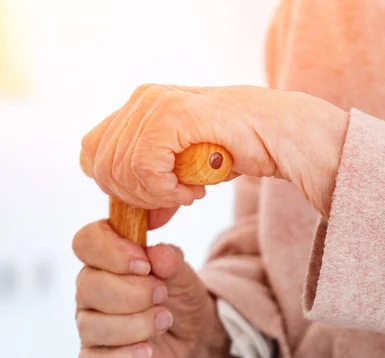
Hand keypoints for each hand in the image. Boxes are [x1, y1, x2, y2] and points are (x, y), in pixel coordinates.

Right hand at [72, 220, 250, 357]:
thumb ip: (171, 259)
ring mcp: (89, 324)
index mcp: (106, 259)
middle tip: (162, 294)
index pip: (86, 242)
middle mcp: (90, 289)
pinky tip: (147, 352)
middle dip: (133, 293)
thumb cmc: (179, 296)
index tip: (145, 265)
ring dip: (136, 325)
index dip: (112, 252)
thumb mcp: (183, 274)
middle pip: (88, 287)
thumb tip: (157, 254)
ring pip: (91, 326)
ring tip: (164, 320)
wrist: (191, 334)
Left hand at [79, 84, 348, 217]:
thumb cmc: (241, 149)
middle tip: (180, 197)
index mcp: (140, 107)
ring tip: (192, 192)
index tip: (160, 197)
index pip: (94, 155)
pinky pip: (143, 169)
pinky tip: (195, 190)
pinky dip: (167, 191)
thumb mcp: (187, 173)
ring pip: (119, 170)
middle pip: (101, 166)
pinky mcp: (171, 114)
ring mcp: (154, 103)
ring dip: (157, 194)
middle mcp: (141, 99)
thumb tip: (144, 221)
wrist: (281, 135)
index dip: (120, 186)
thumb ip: (158, 191)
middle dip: (138, 196)